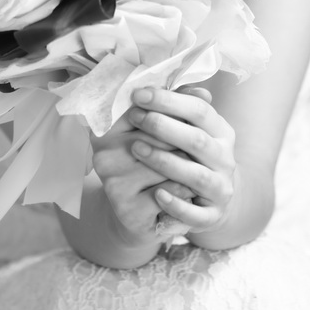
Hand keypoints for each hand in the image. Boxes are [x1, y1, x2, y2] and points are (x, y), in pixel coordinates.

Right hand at [90, 103, 197, 242]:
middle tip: (204, 144)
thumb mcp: (159, 134)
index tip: (191, 115)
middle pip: (156, 135)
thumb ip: (178, 107)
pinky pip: (167, 194)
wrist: (140, 215)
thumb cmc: (151, 165)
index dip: (171, 109)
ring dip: (186, 165)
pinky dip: (183, 192)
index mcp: (106, 130)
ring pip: (164, 163)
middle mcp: (104, 155)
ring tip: (197, 168)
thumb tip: (205, 94)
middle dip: (182, 139)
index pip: (142, 109)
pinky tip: (188, 191)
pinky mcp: (129, 211)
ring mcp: (114, 184)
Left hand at [126, 84, 236, 236]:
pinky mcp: (212, 216)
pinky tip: (156, 195)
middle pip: (196, 140)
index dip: (169, 100)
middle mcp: (225, 158)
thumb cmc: (191, 156)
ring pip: (196, 175)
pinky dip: (176, 205)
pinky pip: (195, 214)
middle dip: (163, 126)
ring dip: (165, 161)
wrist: (211, 200)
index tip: (139, 94)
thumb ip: (176, 108)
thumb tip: (153, 81)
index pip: (199, 110)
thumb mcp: (190, 129)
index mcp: (221, 131)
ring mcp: (221, 188)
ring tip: (135, 148)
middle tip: (134, 117)